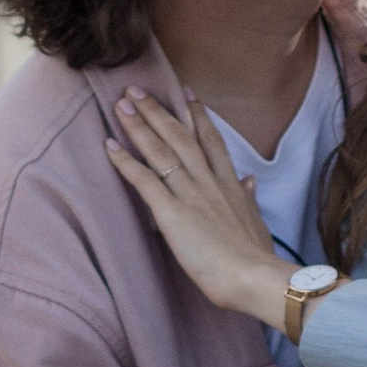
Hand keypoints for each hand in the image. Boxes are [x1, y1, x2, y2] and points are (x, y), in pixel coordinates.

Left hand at [105, 89, 293, 328]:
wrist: (253, 277)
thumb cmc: (256, 259)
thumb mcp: (258, 224)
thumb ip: (249, 200)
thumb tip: (250, 181)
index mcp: (230, 185)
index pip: (211, 141)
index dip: (198, 115)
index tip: (187, 93)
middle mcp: (208, 182)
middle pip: (181, 137)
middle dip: (159, 111)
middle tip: (138, 89)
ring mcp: (190, 194)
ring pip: (162, 151)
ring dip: (139, 125)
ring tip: (121, 103)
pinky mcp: (172, 212)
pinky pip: (144, 181)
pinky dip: (125, 162)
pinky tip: (109, 146)